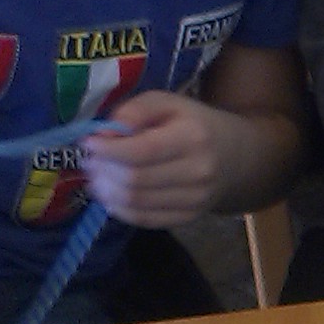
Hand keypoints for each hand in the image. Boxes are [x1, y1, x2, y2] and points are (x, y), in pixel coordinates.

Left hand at [77, 90, 238, 229]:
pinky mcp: (188, 218)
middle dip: (103, 171)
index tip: (88, 143)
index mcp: (193, 137)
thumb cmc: (193, 124)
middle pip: (135, 180)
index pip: (142, 152)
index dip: (108, 150)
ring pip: (136, 203)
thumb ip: (136, 110)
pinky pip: (144, 219)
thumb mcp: (168, 103)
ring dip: (106, 191)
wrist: (235, 156)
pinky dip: (119, 209)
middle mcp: (198, 172)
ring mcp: (195, 199)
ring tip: (97, 177)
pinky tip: (111, 194)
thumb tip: (104, 133)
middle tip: (89, 161)